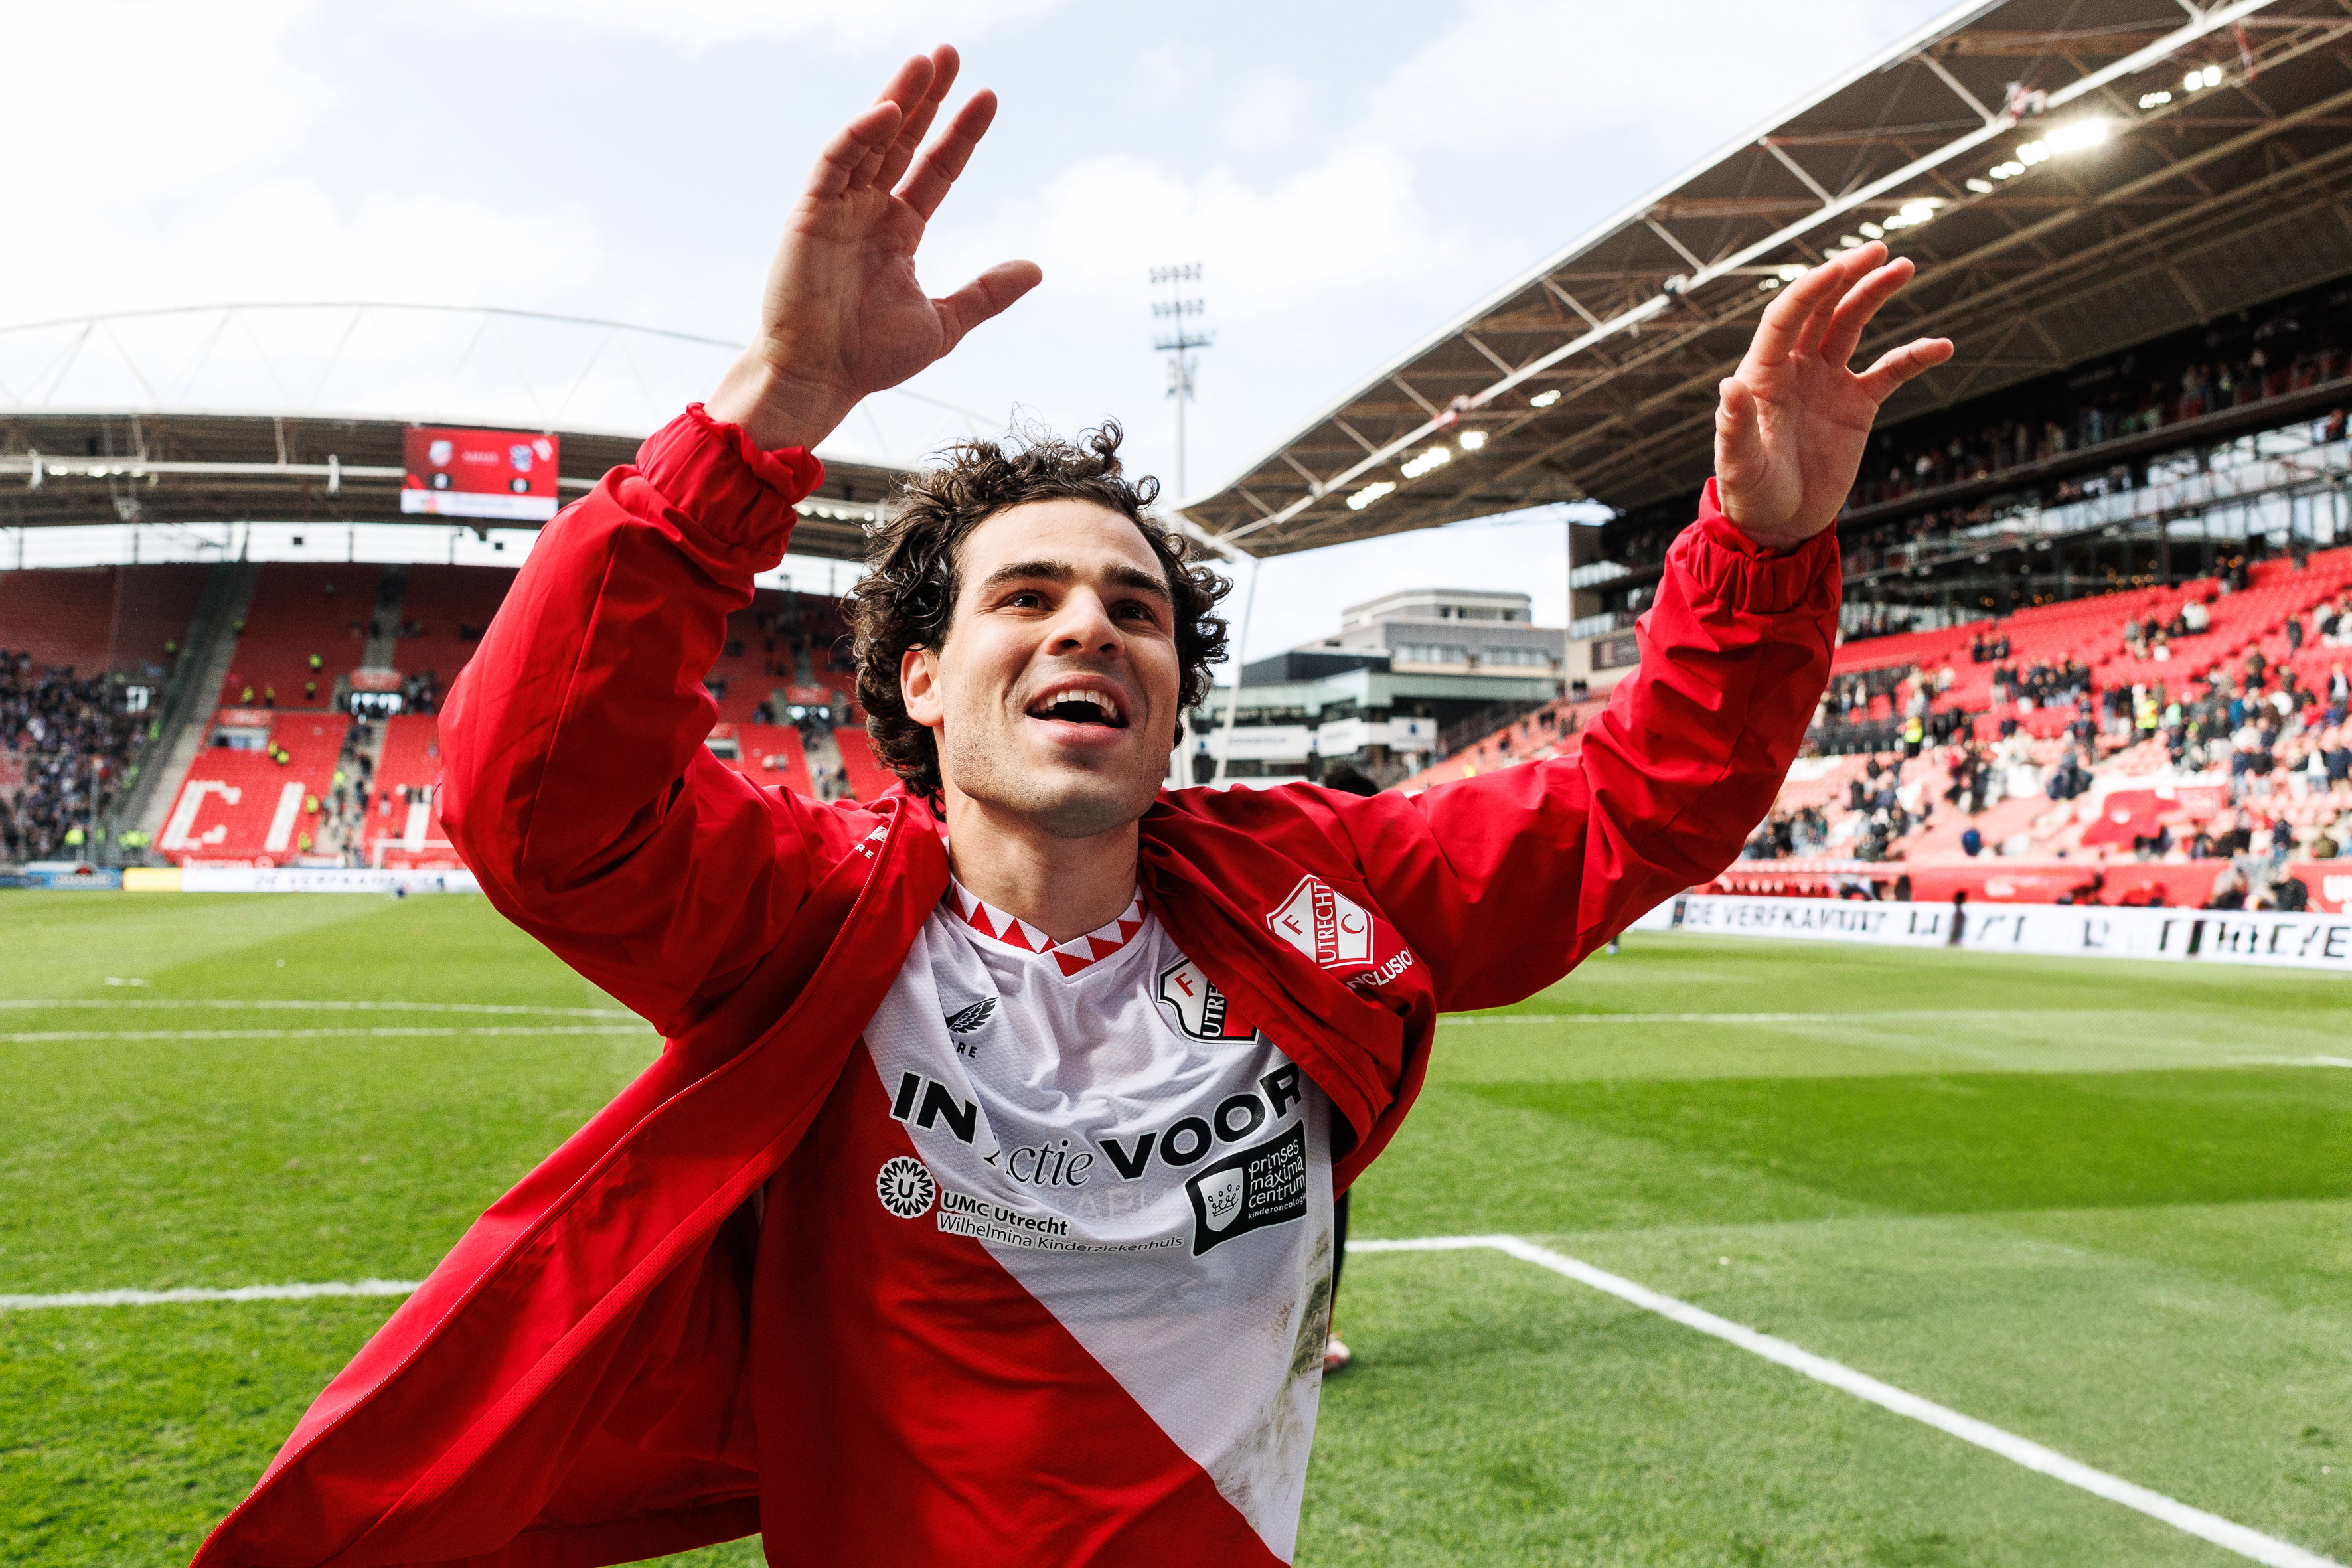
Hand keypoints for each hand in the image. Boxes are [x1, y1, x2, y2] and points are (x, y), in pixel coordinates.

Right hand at [708, 46, 1041, 451]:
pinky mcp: (810, 213)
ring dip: (898, 98)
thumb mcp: (944, 322)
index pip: (936, 170)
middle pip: (903, 141)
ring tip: (927, 62)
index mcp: (898, 232)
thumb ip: (987, 293)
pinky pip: (836, 162)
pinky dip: (859, 134)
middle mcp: (869, 211)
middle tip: (951, 54)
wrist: (821, 377)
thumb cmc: (871, 357)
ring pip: (871, 140)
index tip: (989, 98)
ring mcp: (838, 208)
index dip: (961, 135)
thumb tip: (1036, 269)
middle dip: (929, 98)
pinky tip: (889, 109)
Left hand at [1714, 242, 1952, 550]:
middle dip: (1847, 276)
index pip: (1786, 317)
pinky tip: (1942, 347)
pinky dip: (1914, 356)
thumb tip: (1728, 386)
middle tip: (1878, 251)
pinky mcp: (1856, 404)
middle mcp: (1795, 368)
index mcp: (1763, 374)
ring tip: (1904, 267)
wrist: (1780, 524)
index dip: (1810, 289)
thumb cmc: (1751, 495)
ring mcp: (1827, 382)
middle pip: (1822, 308)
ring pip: (1853, 325)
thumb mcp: (1740, 465)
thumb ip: (1735, 427)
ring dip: (1875, 294)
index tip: (1839, 268)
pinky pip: (1890, 371)